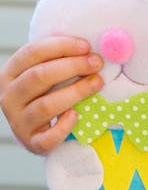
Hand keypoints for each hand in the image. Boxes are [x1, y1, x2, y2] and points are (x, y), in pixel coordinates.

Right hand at [0, 38, 102, 153]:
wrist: (36, 132)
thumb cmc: (45, 96)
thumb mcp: (44, 76)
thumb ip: (57, 61)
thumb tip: (89, 48)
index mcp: (9, 74)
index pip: (31, 53)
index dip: (60, 46)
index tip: (86, 46)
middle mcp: (9, 97)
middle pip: (39, 76)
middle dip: (72, 66)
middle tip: (96, 63)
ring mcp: (19, 122)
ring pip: (46, 105)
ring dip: (75, 92)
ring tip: (97, 83)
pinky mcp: (32, 143)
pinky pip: (48, 137)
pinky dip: (64, 126)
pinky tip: (77, 115)